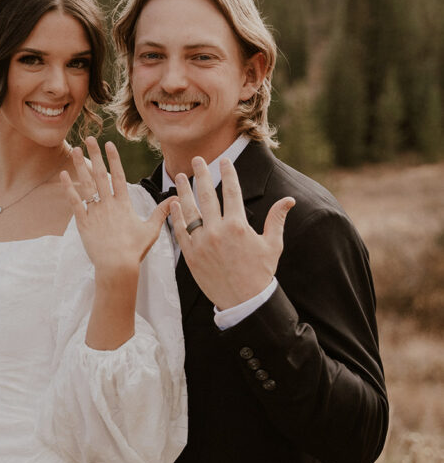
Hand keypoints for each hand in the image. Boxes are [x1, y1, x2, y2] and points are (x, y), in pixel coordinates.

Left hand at [60, 137, 170, 282]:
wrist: (117, 265)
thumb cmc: (135, 249)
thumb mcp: (151, 230)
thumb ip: (161, 213)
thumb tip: (175, 199)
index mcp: (124, 204)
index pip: (119, 175)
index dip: (114, 158)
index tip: (109, 144)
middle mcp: (109, 204)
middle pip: (101, 174)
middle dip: (95, 155)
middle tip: (89, 138)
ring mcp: (95, 212)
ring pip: (87, 184)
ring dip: (80, 166)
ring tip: (74, 150)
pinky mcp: (83, 222)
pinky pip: (75, 201)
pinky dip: (69, 188)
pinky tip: (64, 175)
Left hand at [171, 156, 294, 309]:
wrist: (243, 302)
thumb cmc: (260, 273)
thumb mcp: (272, 245)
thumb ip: (276, 220)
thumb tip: (288, 200)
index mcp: (239, 226)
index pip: (232, 192)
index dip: (228, 174)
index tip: (224, 161)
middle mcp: (218, 231)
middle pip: (208, 196)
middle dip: (202, 175)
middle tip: (197, 160)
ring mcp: (202, 243)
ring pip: (190, 211)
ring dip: (184, 191)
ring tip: (180, 177)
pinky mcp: (191, 256)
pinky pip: (180, 232)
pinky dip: (176, 217)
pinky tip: (173, 204)